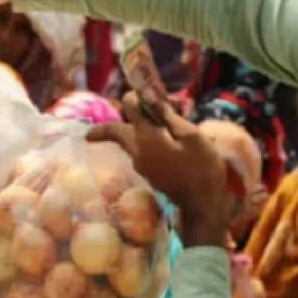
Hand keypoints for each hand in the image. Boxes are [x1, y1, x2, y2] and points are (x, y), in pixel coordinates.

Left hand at [86, 92, 229, 246]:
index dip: (134, 96)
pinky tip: (166, 141)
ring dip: (136, 130)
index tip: (141, 92)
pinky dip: (146, 142)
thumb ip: (167, 115)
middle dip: (104, 128)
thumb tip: (148, 95)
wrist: (203, 205)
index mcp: (145, 137)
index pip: (129, 108)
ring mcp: (141, 165)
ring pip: (130, 141)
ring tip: (157, 122)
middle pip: (115, 132)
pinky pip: (141, 152)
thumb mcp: (191, 135)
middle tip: (94, 130)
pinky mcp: (149, 174)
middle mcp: (136, 151)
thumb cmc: (202, 167)